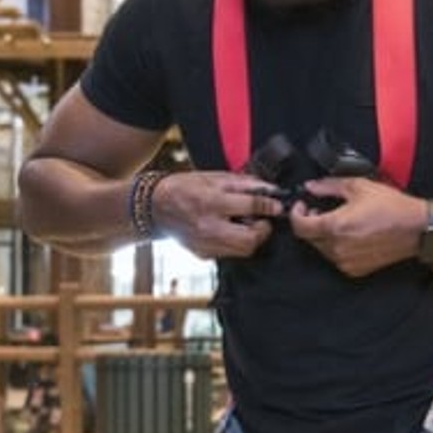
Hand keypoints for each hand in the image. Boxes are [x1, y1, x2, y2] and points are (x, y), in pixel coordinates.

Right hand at [152, 170, 282, 258]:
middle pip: (250, 239)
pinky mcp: (203, 253)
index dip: (270, 206)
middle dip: (263, 230)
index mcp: (211, 202)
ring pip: (242, 251)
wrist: (154, 207)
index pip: (251, 206)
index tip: (278, 205)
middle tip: (263, 220)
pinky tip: (231, 231)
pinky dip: (235, 243)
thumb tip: (267, 188)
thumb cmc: (183, 188)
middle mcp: (209, 227)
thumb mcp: (212, 178)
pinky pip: (229, 253)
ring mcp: (205, 244)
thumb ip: (241, 184)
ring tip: (247, 225)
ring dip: (251, 238)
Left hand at [287, 177, 425, 276]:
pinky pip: (336, 258)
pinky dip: (337, 247)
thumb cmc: (392, 206)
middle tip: (319, 210)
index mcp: (335, 226)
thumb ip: (329, 186)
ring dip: (323, 235)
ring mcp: (346, 262)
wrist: (417, 229)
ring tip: (339, 222)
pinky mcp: (356, 270)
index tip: (302, 205)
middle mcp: (337, 248)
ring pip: (322, 249)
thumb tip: (311, 187)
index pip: (299, 227)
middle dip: (310, 223)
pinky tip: (351, 235)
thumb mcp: (359, 187)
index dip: (295, 214)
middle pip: (309, 239)